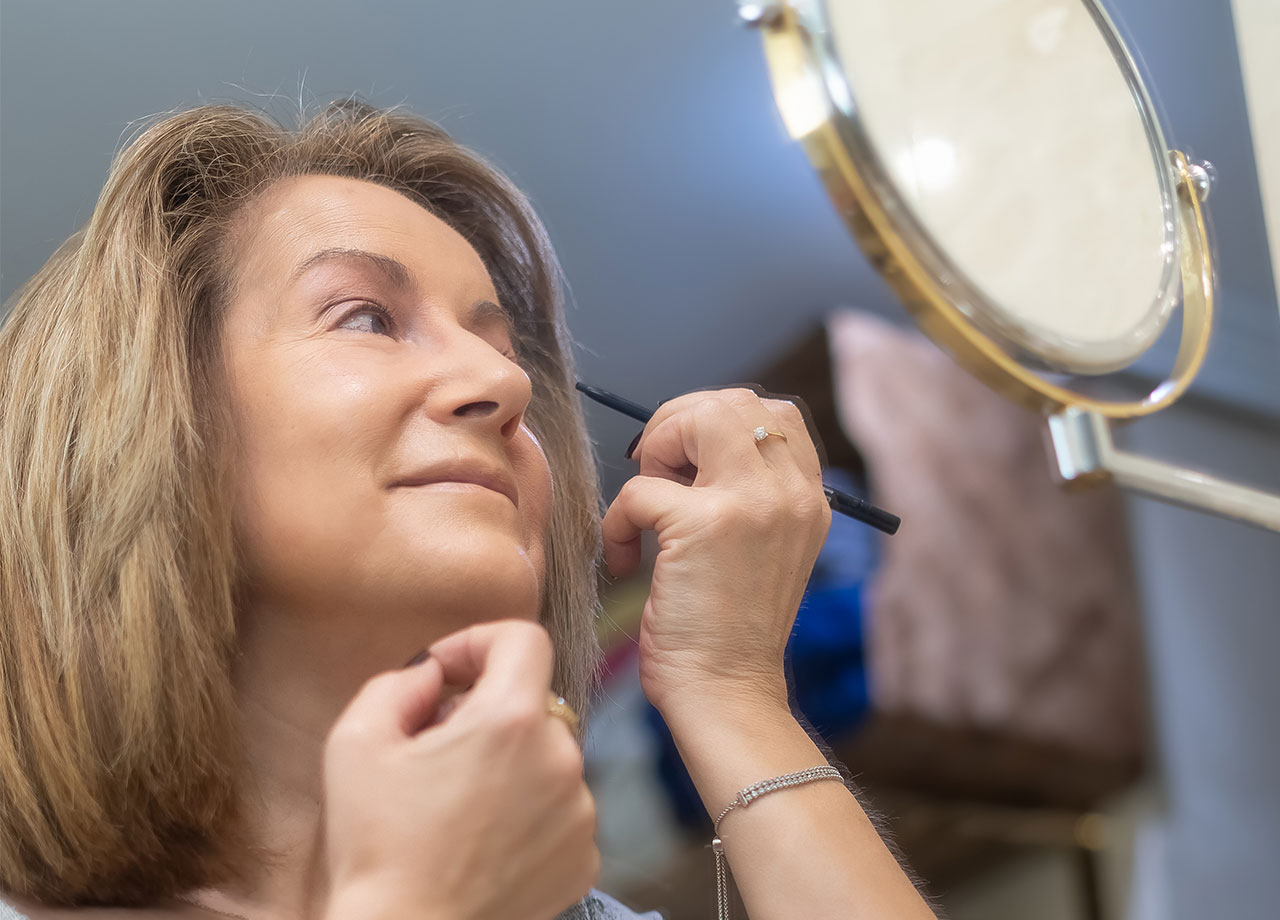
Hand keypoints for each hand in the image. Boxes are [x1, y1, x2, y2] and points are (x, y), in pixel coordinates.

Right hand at [322, 619, 598, 919]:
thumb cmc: (376, 848)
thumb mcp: (356, 740)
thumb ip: (399, 681)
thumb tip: (434, 673)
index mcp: (512, 720)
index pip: (523, 638)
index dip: (478, 642)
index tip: (445, 675)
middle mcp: (561, 758)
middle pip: (530, 701)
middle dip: (483, 712)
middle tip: (433, 751)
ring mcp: (580, 811)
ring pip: (545, 756)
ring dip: (507, 763)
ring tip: (454, 805)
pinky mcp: (583, 856)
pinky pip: (559, 807)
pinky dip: (527, 811)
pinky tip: (482, 840)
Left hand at [601, 387, 831, 718]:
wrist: (726, 695)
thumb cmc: (729, 632)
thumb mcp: (761, 551)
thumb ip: (746, 497)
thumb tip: (687, 446)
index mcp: (808, 500)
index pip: (775, 414)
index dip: (717, 419)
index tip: (685, 460)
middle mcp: (791, 494)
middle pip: (736, 402)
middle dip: (681, 422)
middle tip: (655, 472)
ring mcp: (752, 504)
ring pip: (699, 417)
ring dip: (657, 450)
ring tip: (647, 505)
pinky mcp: (703, 525)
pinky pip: (640, 488)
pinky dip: (617, 520)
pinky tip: (624, 560)